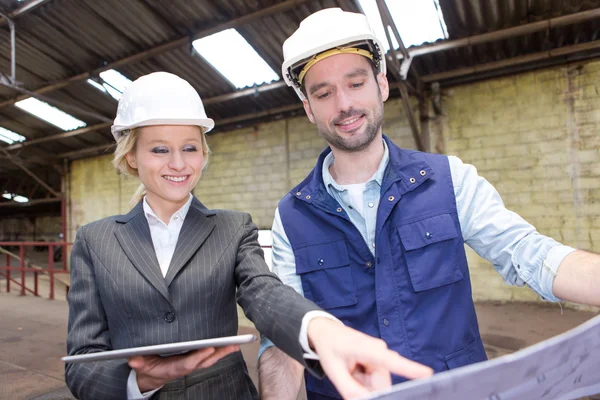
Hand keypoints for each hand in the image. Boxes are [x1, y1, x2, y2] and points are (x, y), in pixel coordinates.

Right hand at [129, 345, 238, 391]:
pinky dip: (220, 352)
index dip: (198, 357)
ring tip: (236, 343)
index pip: (187, 363)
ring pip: (209, 360)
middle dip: (218, 354)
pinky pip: (209, 357)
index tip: (209, 349)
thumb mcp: (140, 366)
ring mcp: (191, 365)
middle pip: (204, 362)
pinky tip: (230, 345)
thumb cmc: (146, 368)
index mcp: (173, 369)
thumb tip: (134, 360)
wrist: (150, 378)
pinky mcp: (194, 362)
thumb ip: (138, 363)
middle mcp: (185, 368)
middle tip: (232, 344)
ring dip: (223, 352)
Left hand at [308, 318, 432, 398]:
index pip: (389, 360)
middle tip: (349, 373)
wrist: (328, 332)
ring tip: (351, 369)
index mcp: (364, 348)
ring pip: (379, 384)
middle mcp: (379, 349)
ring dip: (364, 383)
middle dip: (365, 387)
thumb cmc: (330, 348)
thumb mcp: (333, 370)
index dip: (409, 368)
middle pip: (380, 384)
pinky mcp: (382, 359)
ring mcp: (382, 354)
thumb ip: (350, 389)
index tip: (427, 373)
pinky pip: (377, 380)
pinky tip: (356, 369)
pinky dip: (366, 380)